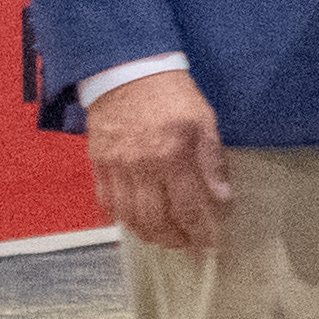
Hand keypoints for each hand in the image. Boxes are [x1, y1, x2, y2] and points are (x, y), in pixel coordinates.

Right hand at [89, 71, 230, 252]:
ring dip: (148, 234)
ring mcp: (115, 167)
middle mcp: (141, 166)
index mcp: (173, 155)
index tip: (209, 243)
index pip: (188, 207)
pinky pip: (106, 202)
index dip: (200, 231)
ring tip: (164, 239)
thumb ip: (212, 162)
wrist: (127, 72)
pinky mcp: (97, 163)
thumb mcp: (204, 122)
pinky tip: (136, 222)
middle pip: (155, 220)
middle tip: (187, 246)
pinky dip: (121, 218)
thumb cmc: (173, 95)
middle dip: (173, 240)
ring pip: (128, 216)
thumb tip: (221, 199)